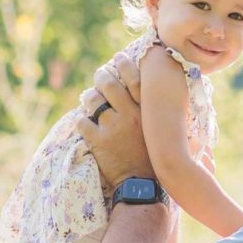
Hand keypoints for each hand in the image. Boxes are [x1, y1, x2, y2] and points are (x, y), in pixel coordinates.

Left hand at [77, 53, 150, 190]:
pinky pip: (82, 122)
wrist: (142, 183)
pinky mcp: (98, 141)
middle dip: (101, 76)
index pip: (133, 76)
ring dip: (89, 97)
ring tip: (90, 99)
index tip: (117, 58)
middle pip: (108, 83)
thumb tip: (149, 94)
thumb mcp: (161, 130)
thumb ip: (155, 112)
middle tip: (99, 76)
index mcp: (146, 110)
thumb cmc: (154, 156)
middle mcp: (130, 114)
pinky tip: (84, 123)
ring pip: (93, 100)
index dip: (123, 63)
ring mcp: (113, 127)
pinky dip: (81, 120)